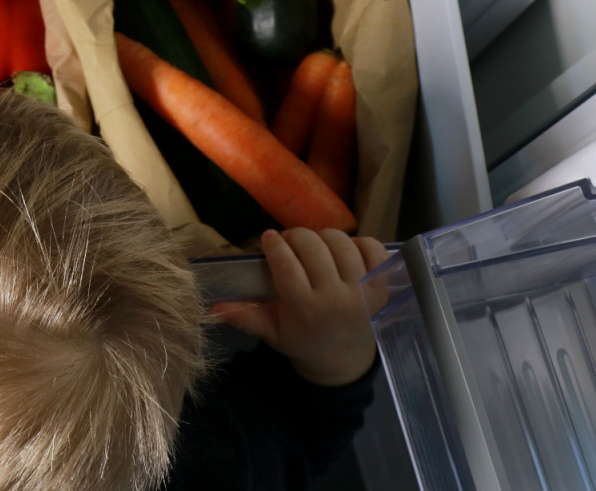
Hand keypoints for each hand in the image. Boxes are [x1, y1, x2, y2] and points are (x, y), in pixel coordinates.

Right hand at [211, 229, 388, 386]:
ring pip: (341, 243)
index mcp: (305, 309)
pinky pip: (374, 249)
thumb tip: (212, 307)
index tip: (269, 238)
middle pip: (313, 247)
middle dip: (296, 236)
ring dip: (323, 236)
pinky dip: (359, 242)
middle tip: (289, 241)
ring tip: (314, 244)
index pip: (286, 264)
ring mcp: (363, 292)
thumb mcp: (271, 332)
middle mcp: (335, 299)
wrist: (343, 358)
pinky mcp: (383, 287)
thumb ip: (245, 316)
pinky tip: (345, 249)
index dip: (274, 244)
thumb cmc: (302, 340)